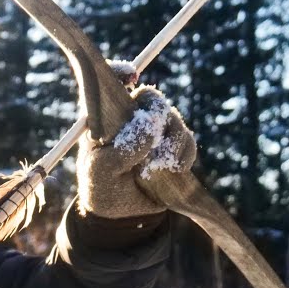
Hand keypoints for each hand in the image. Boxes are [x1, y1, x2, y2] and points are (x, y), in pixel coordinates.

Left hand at [76, 76, 196, 219]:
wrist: (123, 215)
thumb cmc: (102, 188)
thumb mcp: (100, 173)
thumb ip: (121, 150)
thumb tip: (149, 128)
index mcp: (105, 119)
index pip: (109, 84)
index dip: (120, 73)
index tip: (131, 77)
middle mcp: (130, 118)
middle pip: (150, 98)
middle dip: (156, 114)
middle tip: (155, 139)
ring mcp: (154, 130)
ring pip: (172, 117)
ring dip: (172, 140)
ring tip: (160, 166)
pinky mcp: (172, 145)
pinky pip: (187, 139)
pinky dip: (185, 153)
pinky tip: (175, 169)